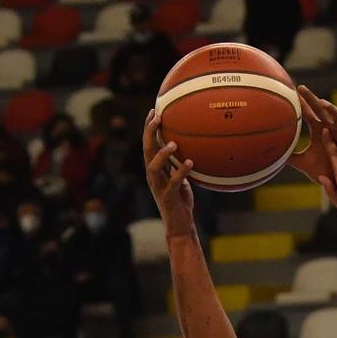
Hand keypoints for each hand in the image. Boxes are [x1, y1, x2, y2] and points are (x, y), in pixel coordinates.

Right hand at [143, 116, 196, 237]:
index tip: (154, 110)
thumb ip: (179, 164)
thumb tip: (190, 147)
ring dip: (162, 154)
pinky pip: (174, 182)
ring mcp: (159, 187)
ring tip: (174, 143)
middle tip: (157, 117)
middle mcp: (153, 176)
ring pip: (154, 167)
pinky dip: (181, 172)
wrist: (179, 227)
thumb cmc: (181, 202)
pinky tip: (190, 162)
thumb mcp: (180, 179)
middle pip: (146, 150)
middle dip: (150, 133)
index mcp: (154, 169)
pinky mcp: (168, 197)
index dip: (149, 128)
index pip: (148, 144)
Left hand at [291, 87, 336, 189]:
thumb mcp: (303, 163)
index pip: (308, 113)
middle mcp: (331, 127)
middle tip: (301, 89)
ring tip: (322, 104)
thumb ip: (290, 157)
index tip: (291, 93)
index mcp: (318, 130)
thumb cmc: (322, 171)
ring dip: (331, 109)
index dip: (301, 104)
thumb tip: (272, 155)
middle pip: (321, 109)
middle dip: (312, 98)